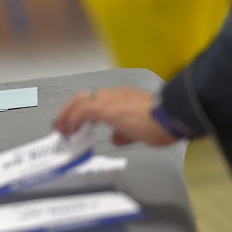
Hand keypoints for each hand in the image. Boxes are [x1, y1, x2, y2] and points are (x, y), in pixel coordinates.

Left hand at [54, 87, 176, 145]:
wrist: (170, 118)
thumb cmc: (162, 124)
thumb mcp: (139, 130)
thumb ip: (124, 133)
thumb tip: (115, 137)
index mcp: (122, 97)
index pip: (95, 98)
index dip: (80, 109)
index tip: (72, 122)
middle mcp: (114, 94)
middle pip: (82, 96)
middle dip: (68, 110)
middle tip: (60, 125)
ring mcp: (110, 99)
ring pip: (79, 100)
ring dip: (67, 115)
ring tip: (62, 129)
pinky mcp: (107, 108)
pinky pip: (83, 111)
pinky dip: (73, 120)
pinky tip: (71, 130)